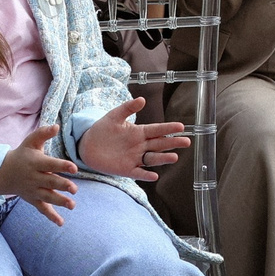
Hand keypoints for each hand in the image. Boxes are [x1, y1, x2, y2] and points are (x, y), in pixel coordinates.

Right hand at [0, 123, 78, 222]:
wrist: (3, 173)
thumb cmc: (23, 154)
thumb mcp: (31, 141)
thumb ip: (43, 133)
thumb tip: (56, 126)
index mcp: (36, 163)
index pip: (50, 164)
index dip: (62, 166)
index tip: (74, 168)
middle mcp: (34, 177)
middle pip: (50, 182)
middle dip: (62, 186)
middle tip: (74, 189)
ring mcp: (33, 190)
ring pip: (47, 197)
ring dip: (59, 202)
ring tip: (72, 205)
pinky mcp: (33, 199)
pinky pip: (42, 209)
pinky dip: (50, 216)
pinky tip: (61, 223)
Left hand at [75, 96, 189, 181]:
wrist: (87, 145)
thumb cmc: (103, 128)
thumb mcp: (114, 116)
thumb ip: (128, 108)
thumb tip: (142, 99)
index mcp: (139, 132)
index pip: (157, 130)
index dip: (169, 128)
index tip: (181, 127)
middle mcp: (140, 146)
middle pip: (160, 144)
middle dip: (173, 143)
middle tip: (186, 142)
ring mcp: (134, 158)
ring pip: (152, 159)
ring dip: (163, 158)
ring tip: (174, 157)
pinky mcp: (126, 169)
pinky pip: (138, 173)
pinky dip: (145, 175)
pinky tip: (154, 176)